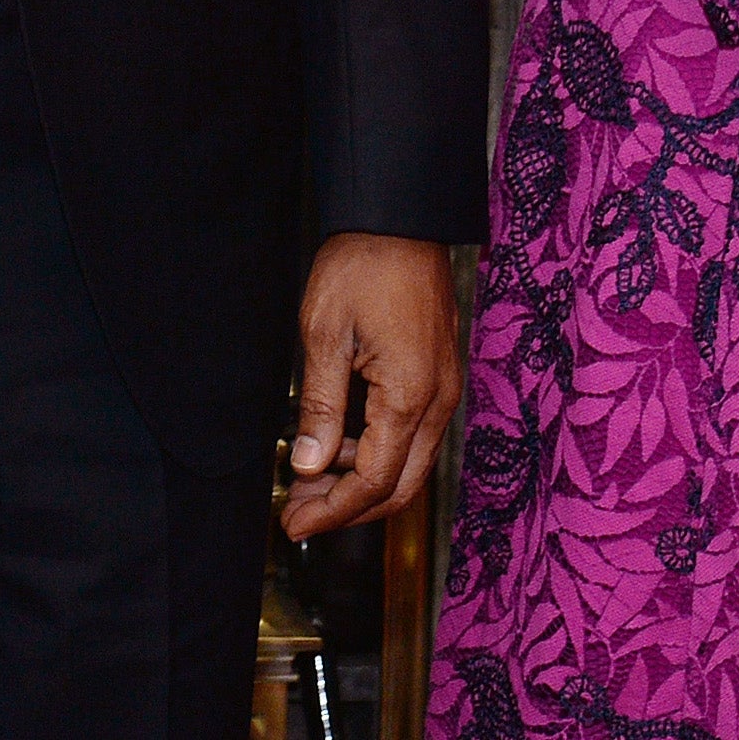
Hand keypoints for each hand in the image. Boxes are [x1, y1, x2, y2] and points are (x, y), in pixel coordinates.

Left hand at [282, 233, 460, 538]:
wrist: (401, 216)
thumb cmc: (362, 265)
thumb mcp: (325, 333)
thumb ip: (321, 407)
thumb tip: (309, 467)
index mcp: (410, 394)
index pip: (375, 481)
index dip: (333, 511)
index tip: (293, 522)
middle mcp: (439, 399)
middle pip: (401, 486)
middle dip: (348, 509)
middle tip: (299, 511)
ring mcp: (445, 385)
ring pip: (410, 463)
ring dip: (362, 481)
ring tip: (310, 477)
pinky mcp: (440, 372)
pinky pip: (415, 434)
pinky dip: (379, 452)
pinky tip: (340, 442)